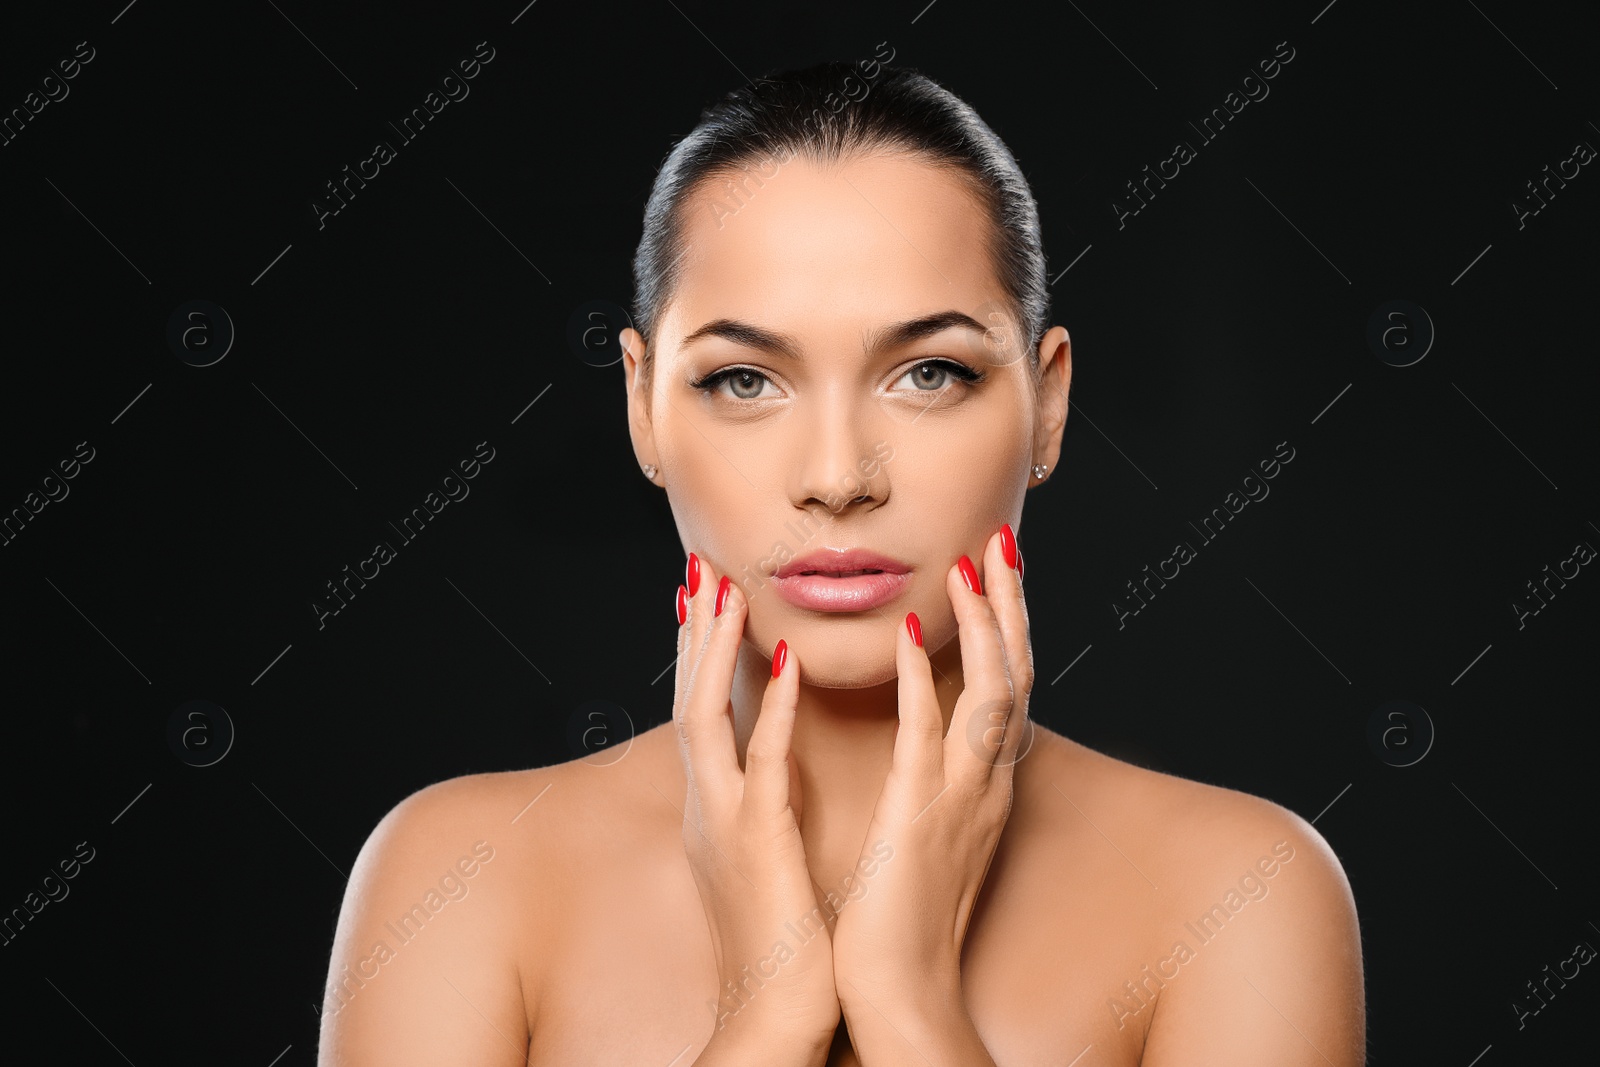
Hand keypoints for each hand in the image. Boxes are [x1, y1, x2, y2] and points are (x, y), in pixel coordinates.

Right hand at [672, 555, 841, 1058]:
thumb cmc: (778, 940)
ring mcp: (723, 819)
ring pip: (704, 716)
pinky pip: (760, 761)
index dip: (701, 653)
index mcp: (714, 806)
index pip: (702, 710)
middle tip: (701, 567)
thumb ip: (758, 805)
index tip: (706, 595)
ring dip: (712, 650)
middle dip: (694, 632)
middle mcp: (706, 803)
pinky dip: (769, 706)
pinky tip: (785, 660)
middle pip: (688, 698)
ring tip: (723, 590)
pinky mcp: (755, 840)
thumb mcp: (760, 857)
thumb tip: (764, 768)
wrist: (770, 1012)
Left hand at [831, 524, 1032, 1029]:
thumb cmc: (907, 919)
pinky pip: (928, 733)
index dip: (1006, 626)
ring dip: (983, 621)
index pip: (1006, 686)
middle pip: (1016, 674)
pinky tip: (907, 629)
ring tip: (972, 560)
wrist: (903, 994)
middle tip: (1002, 539)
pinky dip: (920, 676)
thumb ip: (940, 785)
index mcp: (985, 786)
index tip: (994, 569)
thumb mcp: (934, 836)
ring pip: (991, 691)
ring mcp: (961, 797)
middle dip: (1011, 604)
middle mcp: (987, 783)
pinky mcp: (922, 815)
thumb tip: (935, 744)